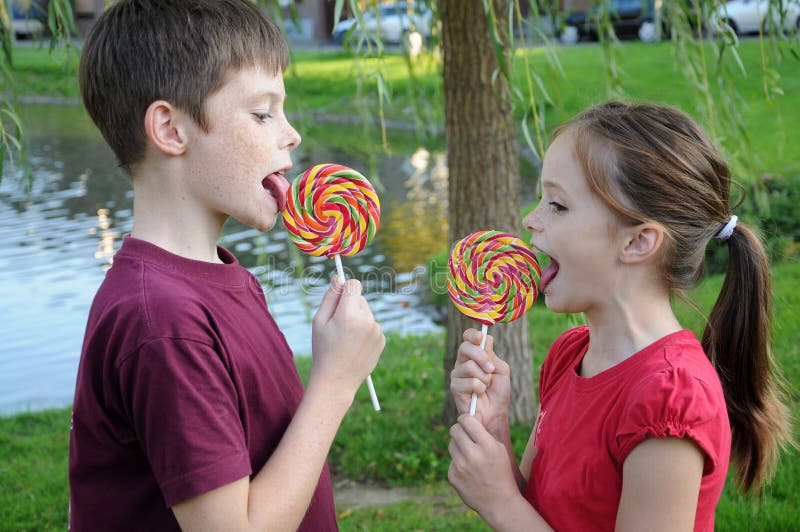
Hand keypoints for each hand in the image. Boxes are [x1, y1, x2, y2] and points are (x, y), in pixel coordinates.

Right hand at [309, 277, 384, 396]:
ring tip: (346, 338)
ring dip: (358, 319)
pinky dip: (365, 331)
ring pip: (367, 312)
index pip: (354, 285)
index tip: (339, 297)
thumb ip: (330, 297)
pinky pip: (372, 325)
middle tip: (338, 325)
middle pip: (360, 299)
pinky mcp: (382, 339)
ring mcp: (376, 330)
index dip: (345, 289)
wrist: (337, 381)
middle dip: (350, 306)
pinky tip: (355, 345)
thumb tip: (338, 278)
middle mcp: (366, 320)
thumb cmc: (323, 350)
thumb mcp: (319, 322)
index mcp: (348, 313)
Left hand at [448, 414, 518, 516]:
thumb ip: (483, 432)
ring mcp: (460, 466)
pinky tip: (469, 472)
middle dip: (460, 430)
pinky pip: (451, 461)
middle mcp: (472, 455)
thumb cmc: (501, 472)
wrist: (500, 503)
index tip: (467, 421)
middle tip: (466, 435)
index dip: (466, 419)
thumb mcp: (499, 449)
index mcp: (487, 445)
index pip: (466, 420)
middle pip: (454, 430)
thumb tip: (469, 416)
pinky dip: (458, 463)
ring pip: (451, 444)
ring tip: (471, 457)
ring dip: (459, 447)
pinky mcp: (452, 476)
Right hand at [450, 328, 510, 434]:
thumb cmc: (498, 392)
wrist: (495, 414)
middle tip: (491, 369)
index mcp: (473, 355)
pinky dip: (480, 388)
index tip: (480, 338)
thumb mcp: (500, 370)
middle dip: (481, 357)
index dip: (472, 335)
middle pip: (465, 348)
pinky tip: (479, 394)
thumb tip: (485, 339)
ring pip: (469, 366)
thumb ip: (492, 355)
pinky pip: (470, 382)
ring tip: (486, 386)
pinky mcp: (455, 388)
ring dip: (484, 378)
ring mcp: (457, 375)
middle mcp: (462, 362)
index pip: (467, 338)